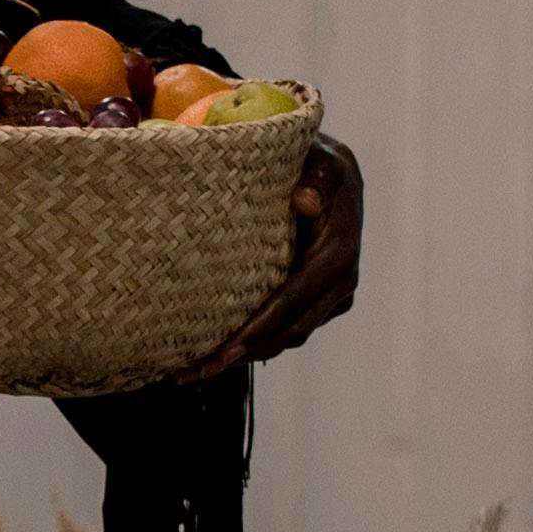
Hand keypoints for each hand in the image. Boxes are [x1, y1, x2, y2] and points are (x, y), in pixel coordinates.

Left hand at [192, 134, 363, 377]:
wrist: (332, 170)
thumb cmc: (317, 161)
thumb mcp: (319, 160)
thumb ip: (314, 180)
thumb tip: (304, 201)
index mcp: (337, 254)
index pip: (292, 300)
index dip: (257, 329)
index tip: (222, 350)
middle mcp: (340, 283)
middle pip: (287, 331)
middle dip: (240, 354)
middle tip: (192, 371)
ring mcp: (331, 297)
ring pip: (286, 338)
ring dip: (242, 357)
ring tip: (193, 370)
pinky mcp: (318, 301)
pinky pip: (285, 329)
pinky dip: (254, 344)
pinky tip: (214, 355)